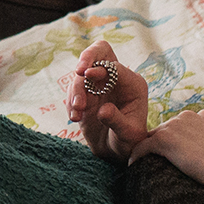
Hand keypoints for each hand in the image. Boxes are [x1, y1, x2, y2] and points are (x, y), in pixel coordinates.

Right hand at [67, 41, 148, 162]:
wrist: (116, 152)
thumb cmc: (128, 142)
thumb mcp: (128, 135)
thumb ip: (117, 121)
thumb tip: (103, 110)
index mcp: (132, 84)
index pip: (115, 66)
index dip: (101, 68)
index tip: (87, 75)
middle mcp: (115, 80)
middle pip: (99, 52)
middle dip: (87, 57)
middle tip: (79, 72)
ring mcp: (98, 85)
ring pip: (81, 75)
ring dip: (76, 91)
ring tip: (77, 113)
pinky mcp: (85, 94)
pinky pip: (73, 90)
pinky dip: (70, 102)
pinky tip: (75, 118)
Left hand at [129, 109, 203, 203]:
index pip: (186, 123)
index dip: (182, 137)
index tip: (180, 150)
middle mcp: (188, 116)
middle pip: (169, 129)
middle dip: (165, 142)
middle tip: (161, 160)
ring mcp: (175, 127)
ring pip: (154, 135)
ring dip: (149, 147)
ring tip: (143, 162)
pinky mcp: (163, 140)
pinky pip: (142, 146)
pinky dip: (136, 155)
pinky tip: (132, 165)